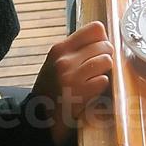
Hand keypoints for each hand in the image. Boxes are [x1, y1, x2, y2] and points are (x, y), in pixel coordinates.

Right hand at [31, 20, 113, 145]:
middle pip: (105, 45)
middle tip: (98, 68)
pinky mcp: (79, 93)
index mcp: (60, 49)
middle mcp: (65, 60)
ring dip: (105, 71)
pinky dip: (101, 86)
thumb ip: (76, 50)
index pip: (95, 28)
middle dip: (107, 56)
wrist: (38, 116)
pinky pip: (104, 80)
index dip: (103, 38)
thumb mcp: (56, 62)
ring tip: (95, 78)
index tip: (100, 48)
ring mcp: (71, 76)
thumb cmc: (52, 87)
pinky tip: (91, 91)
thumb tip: (104, 38)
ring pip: (107, 61)